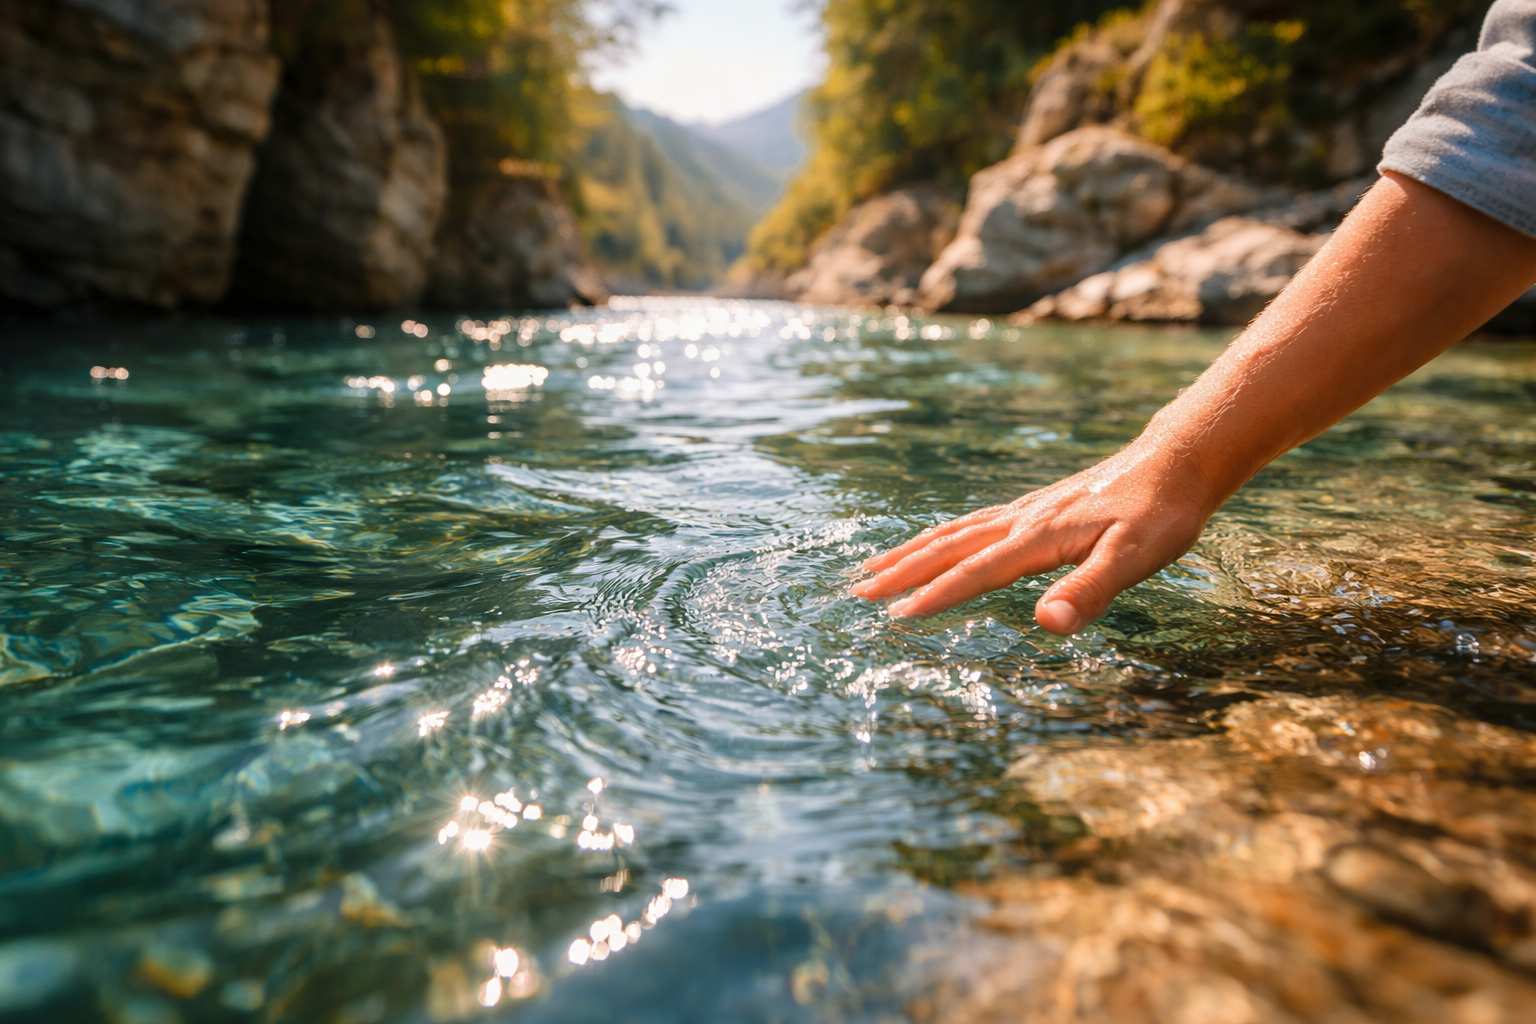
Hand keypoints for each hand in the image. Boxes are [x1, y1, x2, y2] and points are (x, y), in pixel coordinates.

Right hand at [850, 440, 1214, 633]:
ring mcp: (1024, 512)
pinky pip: (970, 524)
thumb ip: (1089, 591)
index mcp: (1038, 538)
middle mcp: (1021, 521)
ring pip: (953, 533)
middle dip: (901, 572)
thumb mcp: (1136, 557)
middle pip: (948, 548)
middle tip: (856, 591)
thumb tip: (1046, 625)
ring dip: (910, 552)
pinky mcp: (1033, 509)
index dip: (935, 596)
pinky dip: (939, 537)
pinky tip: (934, 545)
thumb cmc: (1161, 515)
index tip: (896, 618)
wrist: (1177, 462)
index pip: (975, 572)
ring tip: (873, 568)